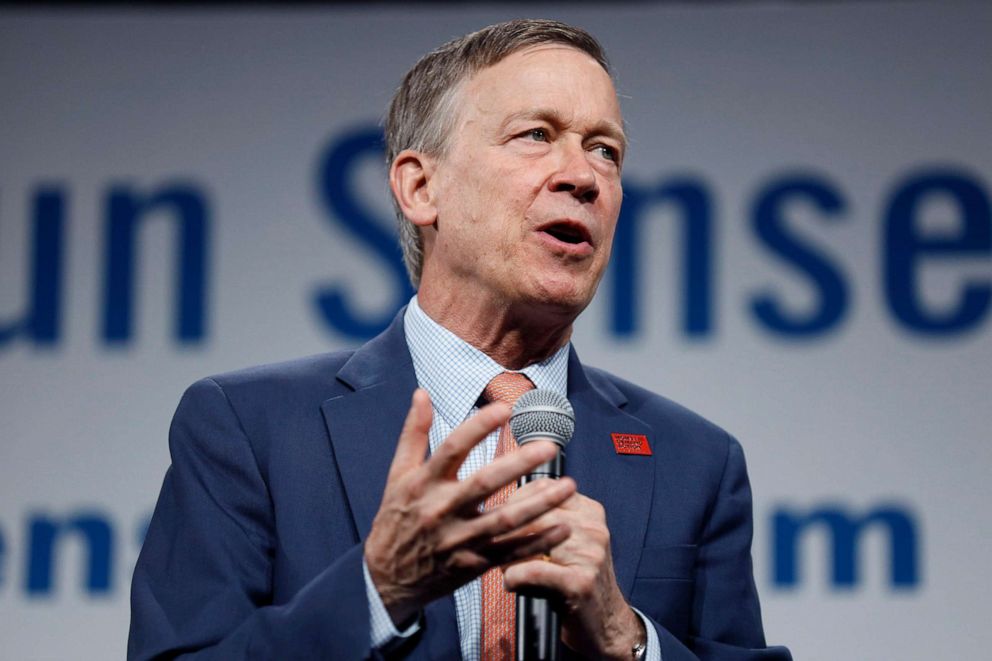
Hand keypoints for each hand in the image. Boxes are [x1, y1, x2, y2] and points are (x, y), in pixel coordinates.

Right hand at [364, 388, 576, 625]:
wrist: (387, 578)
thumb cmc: (396, 519)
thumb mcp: (397, 474)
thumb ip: (413, 433)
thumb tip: (421, 393)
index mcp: (424, 484)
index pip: (452, 448)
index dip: (479, 426)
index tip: (506, 408)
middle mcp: (442, 510)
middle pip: (484, 484)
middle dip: (519, 464)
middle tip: (550, 446)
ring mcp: (459, 540)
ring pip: (505, 521)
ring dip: (540, 505)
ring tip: (569, 487)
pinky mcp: (473, 565)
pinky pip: (511, 553)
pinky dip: (538, 543)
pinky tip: (563, 527)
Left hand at [503, 492, 644, 660]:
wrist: (607, 622)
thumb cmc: (576, 578)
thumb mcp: (567, 542)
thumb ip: (543, 521)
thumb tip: (499, 510)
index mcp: (590, 511)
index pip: (544, 487)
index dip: (515, 500)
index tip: (500, 515)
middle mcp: (593, 527)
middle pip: (535, 514)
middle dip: (507, 529)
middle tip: (491, 544)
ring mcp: (589, 554)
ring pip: (531, 541)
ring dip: (508, 555)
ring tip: (502, 565)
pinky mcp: (580, 582)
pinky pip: (532, 571)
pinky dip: (514, 577)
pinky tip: (511, 584)